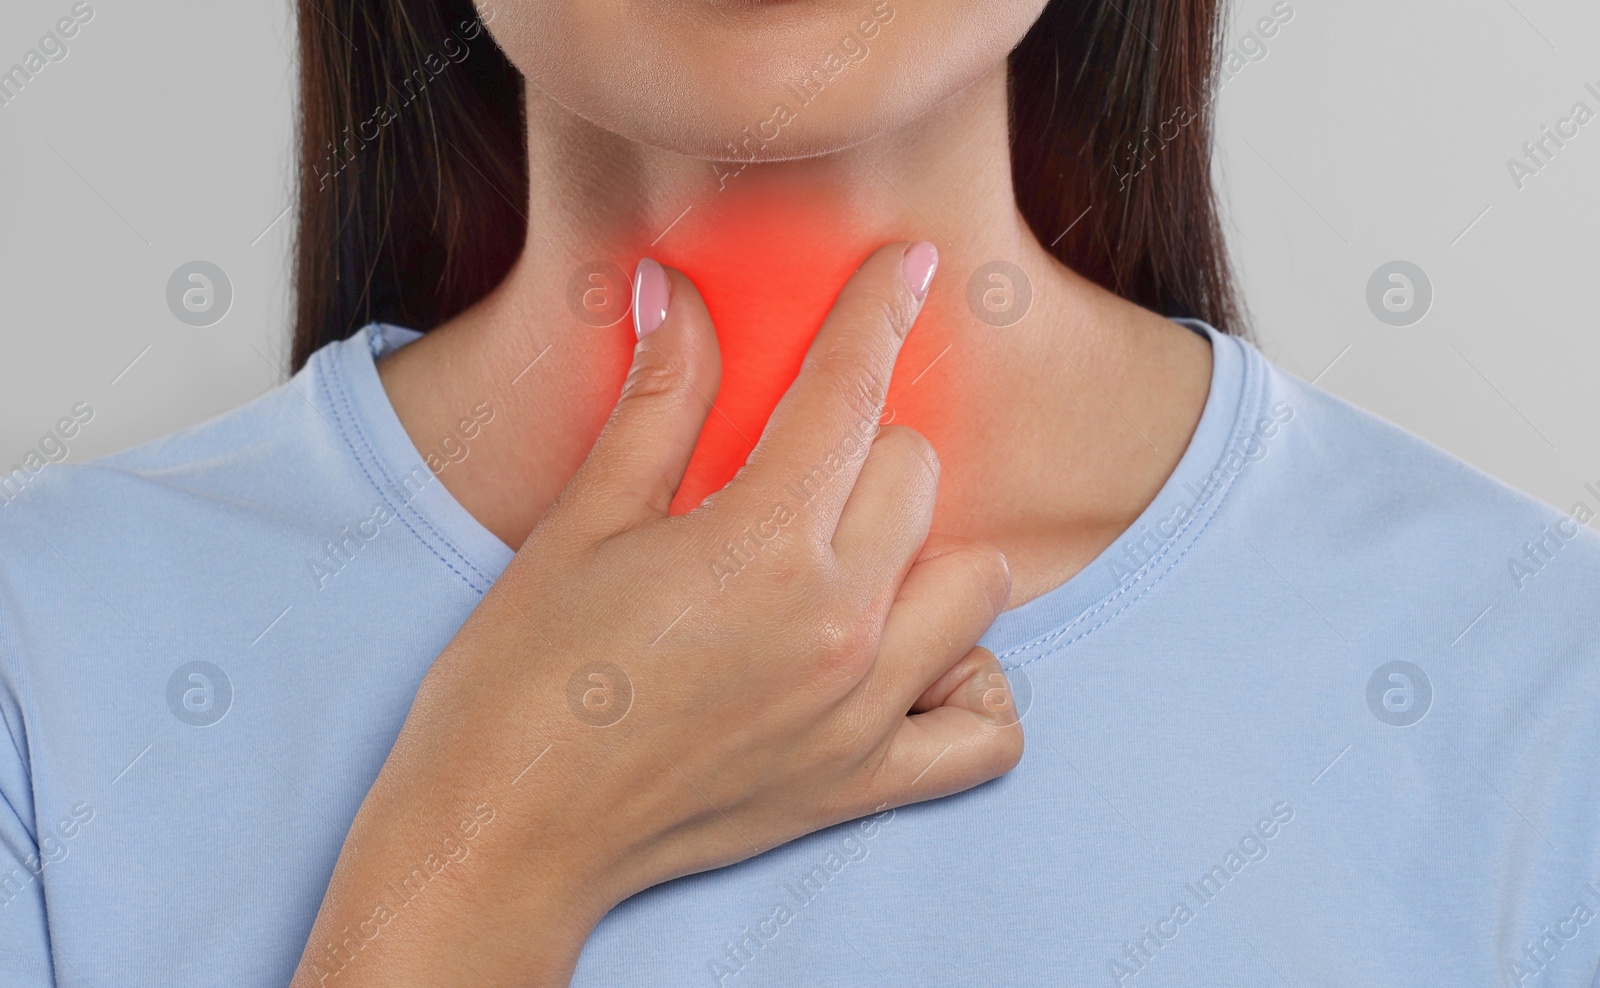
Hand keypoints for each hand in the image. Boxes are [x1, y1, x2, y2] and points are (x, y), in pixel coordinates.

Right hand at [291, 241, 1022, 986]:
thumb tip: (675, 294)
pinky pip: (988, 730)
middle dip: (866, 446)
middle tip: (797, 466)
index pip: (850, 392)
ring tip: (851, 558)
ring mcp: (863, 711)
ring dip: (925, 551)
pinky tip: (912, 662)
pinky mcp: (865, 783)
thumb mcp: (583, 522)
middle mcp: (837, 623)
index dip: (879, 311)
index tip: (910, 267)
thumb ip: (658, 401)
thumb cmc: (521, 678)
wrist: (504, 831)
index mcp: (762, 544)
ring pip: (974, 584)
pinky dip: (968, 686)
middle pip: (918, 475)